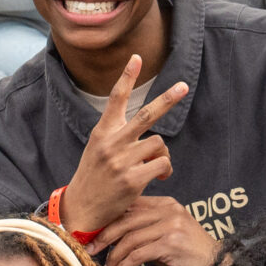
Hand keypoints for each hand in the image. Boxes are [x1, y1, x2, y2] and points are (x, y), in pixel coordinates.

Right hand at [58, 57, 188, 237]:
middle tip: (183, 86)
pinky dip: (165, 170)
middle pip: (146, 115)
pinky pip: (162, 164)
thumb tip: (153, 138)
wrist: (81, 208)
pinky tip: (160, 176)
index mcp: (102, 132)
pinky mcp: (132, 178)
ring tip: (156, 166)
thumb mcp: (98, 150)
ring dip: (163, 155)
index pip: (115, 99)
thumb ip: (119, 137)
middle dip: (167, 99)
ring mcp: (121, 160)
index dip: (127, 77)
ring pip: (158, 144)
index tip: (136, 58)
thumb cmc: (94, 177)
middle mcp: (111, 142)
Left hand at [97, 194, 219, 265]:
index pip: (130, 207)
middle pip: (126, 220)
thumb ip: (144, 232)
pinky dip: (125, 265)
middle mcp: (168, 210)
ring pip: (130, 238)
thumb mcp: (166, 237)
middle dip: (104, 237)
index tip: (93, 235)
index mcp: (165, 204)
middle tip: (90, 250)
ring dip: (114, 256)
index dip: (109, 221)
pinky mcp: (172, 243)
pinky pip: (139, 254)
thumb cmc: (189, 255)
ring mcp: (170, 225)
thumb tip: (113, 240)